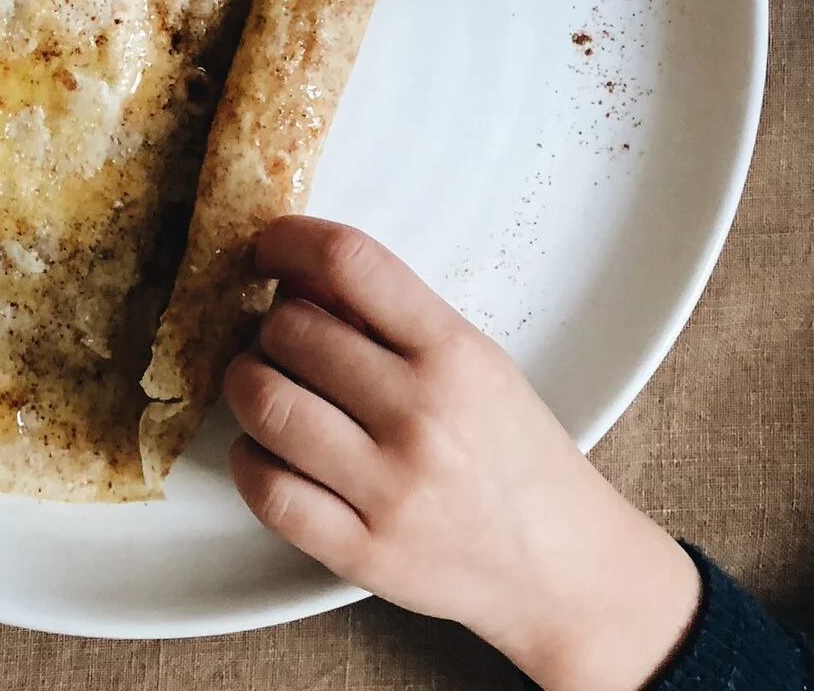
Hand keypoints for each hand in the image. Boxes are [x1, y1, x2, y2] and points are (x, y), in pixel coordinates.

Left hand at [226, 217, 696, 690]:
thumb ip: (391, 315)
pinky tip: (268, 450)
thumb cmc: (515, 455)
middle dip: (272, 327)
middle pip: (289, 330)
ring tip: (271, 389)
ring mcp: (390, 490)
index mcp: (455, 355)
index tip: (269, 250)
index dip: (288, 241)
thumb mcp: (477, 363)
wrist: (565, 571)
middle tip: (286, 344)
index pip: (349, 262)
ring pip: (264, 402)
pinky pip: (267, 489)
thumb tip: (294, 271)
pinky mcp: (364, 553)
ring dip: (248, 385)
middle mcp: (421, 417)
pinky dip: (249, 459)